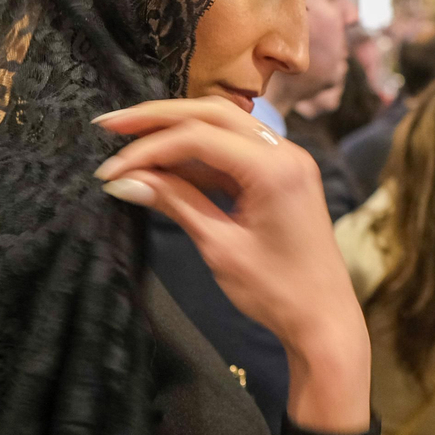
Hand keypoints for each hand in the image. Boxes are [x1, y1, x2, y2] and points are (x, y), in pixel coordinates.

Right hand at [94, 98, 369, 434]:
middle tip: (111, 125)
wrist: (324, 318)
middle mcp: (286, 152)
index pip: (199, 137)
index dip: (149, 148)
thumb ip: (176, 203)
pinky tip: (164, 164)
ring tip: (128, 141)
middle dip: (159, 118)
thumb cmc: (276, 291)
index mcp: (275, 167)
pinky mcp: (283, 175)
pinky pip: (237, 150)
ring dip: (177, 131)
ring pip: (225, 127)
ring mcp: (288, 161)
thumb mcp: (219, 246)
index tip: (110, 171)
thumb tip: (125, 181)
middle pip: (213, 115)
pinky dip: (200, 154)